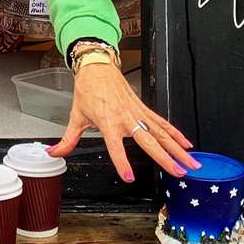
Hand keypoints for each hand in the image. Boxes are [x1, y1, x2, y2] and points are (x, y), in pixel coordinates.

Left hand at [47, 62, 199, 182]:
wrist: (97, 66)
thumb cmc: (87, 90)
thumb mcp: (75, 116)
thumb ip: (67, 139)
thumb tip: (53, 153)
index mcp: (108, 122)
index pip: (115, 147)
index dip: (121, 161)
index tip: (128, 176)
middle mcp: (126, 118)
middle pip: (149, 141)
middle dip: (165, 158)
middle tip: (178, 172)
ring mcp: (137, 113)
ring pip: (161, 133)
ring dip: (177, 149)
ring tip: (190, 163)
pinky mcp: (143, 108)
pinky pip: (162, 122)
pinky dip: (175, 133)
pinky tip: (187, 144)